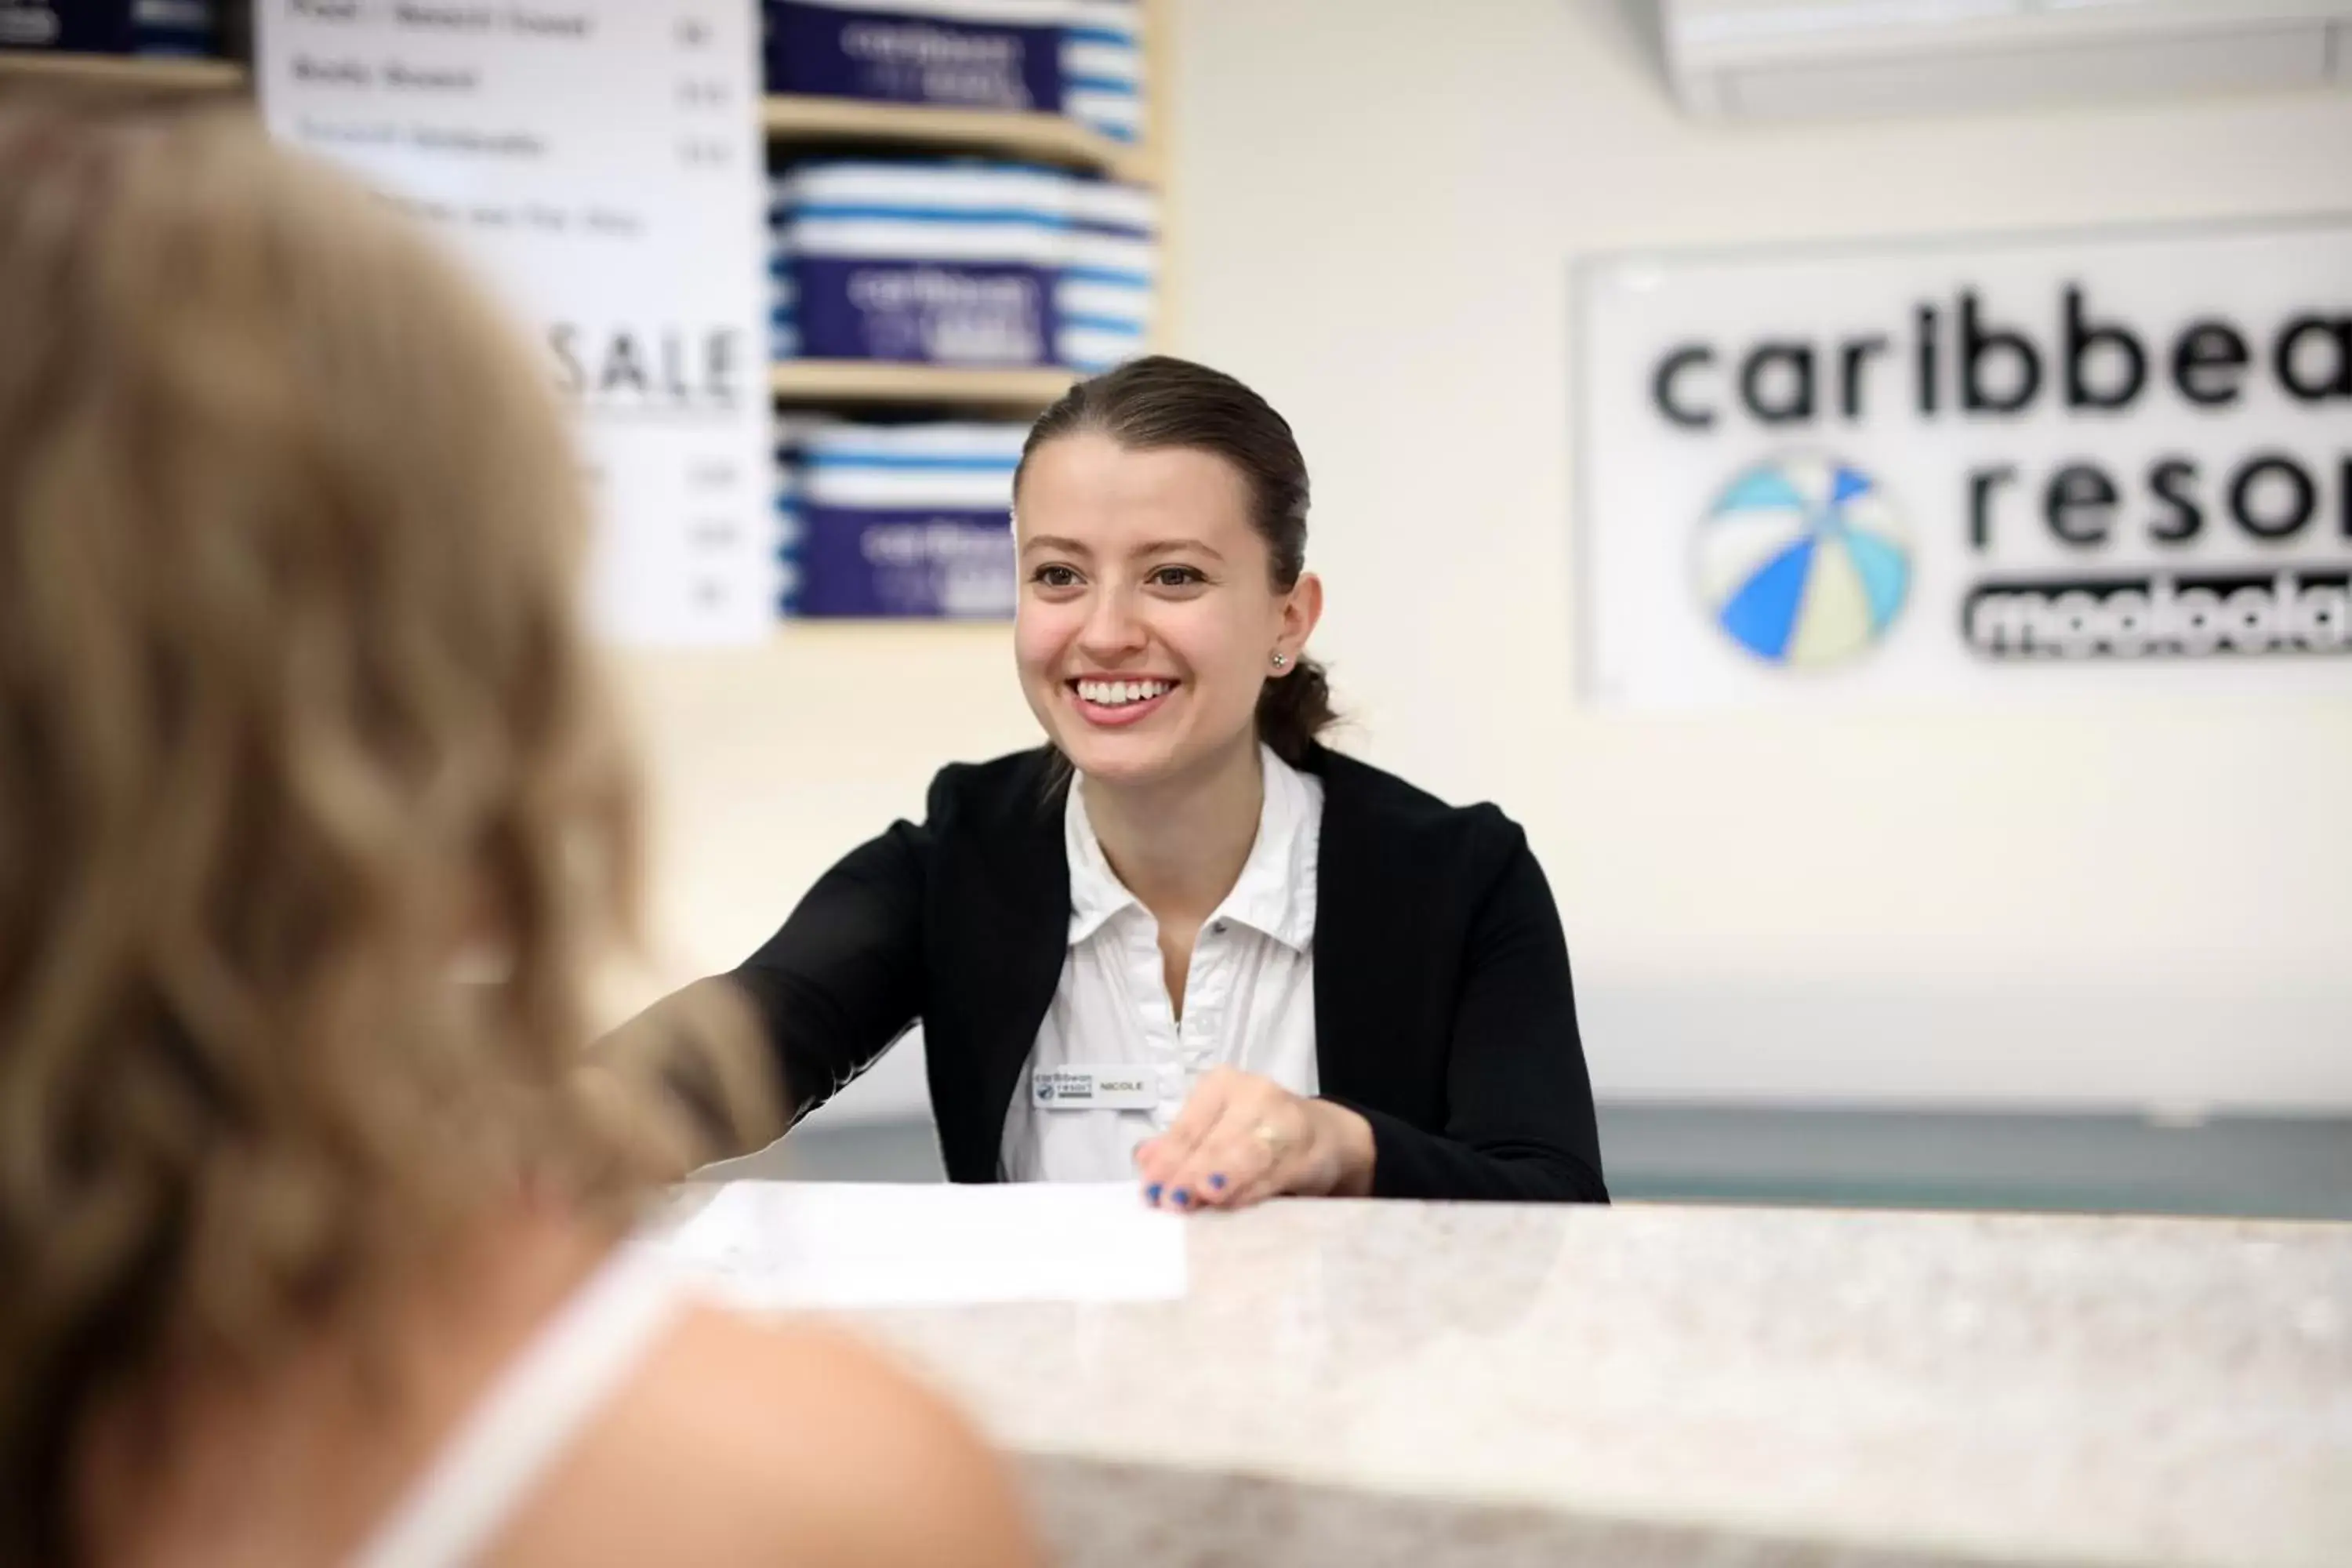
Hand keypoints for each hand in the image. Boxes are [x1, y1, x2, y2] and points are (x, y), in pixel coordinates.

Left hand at [1133, 1066, 1375, 1210]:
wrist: (1323, 1135)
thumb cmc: (1256, 1133)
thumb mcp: (1215, 1129)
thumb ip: (1181, 1144)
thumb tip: (1142, 1157)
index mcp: (1220, 1086)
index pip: (1187, 1127)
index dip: (1167, 1160)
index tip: (1149, 1191)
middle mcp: (1253, 1093)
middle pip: (1215, 1140)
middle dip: (1191, 1173)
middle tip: (1171, 1202)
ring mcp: (1285, 1118)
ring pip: (1247, 1153)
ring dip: (1224, 1179)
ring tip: (1204, 1198)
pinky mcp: (1309, 1149)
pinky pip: (1277, 1172)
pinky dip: (1254, 1190)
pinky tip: (1237, 1204)